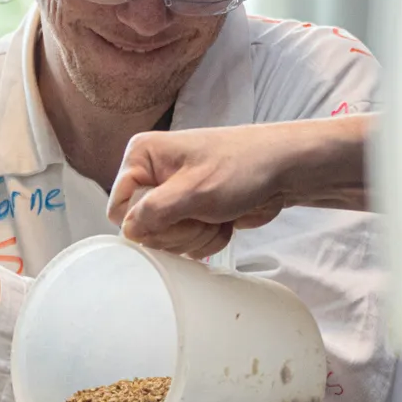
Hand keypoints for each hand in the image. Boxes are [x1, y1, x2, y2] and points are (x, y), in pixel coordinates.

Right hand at [107, 124, 297, 258]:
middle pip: (142, 229)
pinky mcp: (191, 214)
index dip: (144, 222)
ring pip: (165, 241)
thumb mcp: (193, 190)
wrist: (283, 170)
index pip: (119, 209)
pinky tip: (223, 221)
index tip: (172, 217)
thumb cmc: (241, 167)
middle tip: (201, 215)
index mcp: (142, 157)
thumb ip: (154, 212)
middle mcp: (152, 175)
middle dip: (175, 232)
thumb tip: (129, 232)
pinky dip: (207, 239)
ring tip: (216, 215)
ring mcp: (173, 197)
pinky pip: (185, 244)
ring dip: (194, 237)